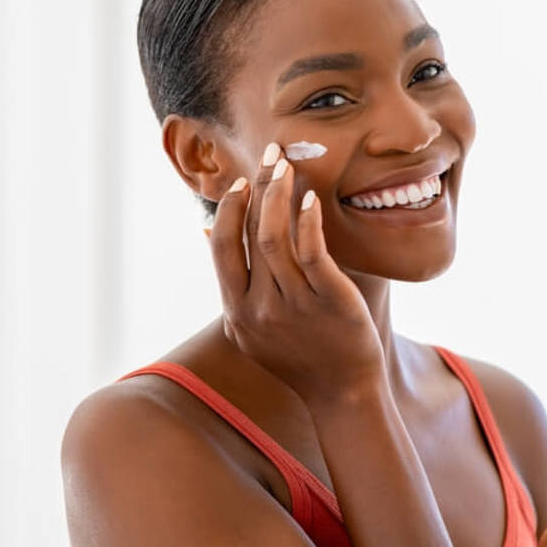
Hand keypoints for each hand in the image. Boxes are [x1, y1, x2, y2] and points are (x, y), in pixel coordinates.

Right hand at [207, 142, 386, 404]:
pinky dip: (307, 223)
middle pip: (250, 235)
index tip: (241, 182)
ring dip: (279, 195)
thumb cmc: (299, 355)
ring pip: (276, 239)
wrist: (341, 392)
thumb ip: (232, 283)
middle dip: (257, 188)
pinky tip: (310, 199)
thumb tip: (205, 232)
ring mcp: (294, 305)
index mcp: (237, 310)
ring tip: (287, 166)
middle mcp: (259, 307)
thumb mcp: (251, 327)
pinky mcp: (329, 302)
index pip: (224, 248)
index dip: (229, 210)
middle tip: (270, 153)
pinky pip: (312, 254)